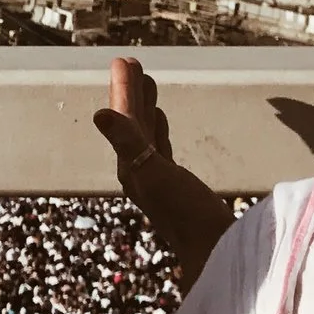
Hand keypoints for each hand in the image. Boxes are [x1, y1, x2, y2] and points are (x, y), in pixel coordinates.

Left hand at [94, 56, 234, 285]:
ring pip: (145, 132)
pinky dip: (156, 128)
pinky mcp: (174, 184)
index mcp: (131, 165)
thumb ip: (128, 143)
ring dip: (143, 106)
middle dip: (130, 92)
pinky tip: (159, 120)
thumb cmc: (187, 216)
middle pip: (130, 122)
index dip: (123, 90)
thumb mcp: (156, 174)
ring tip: (144, 82)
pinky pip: (159, 147)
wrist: (215, 253)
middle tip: (129, 62)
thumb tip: (99, 114)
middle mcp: (138, 170)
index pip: (124, 119)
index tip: (123, 61)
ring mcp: (156, 177)